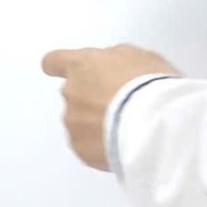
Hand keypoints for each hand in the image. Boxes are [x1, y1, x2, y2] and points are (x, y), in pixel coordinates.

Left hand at [40, 46, 179, 170]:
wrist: (153, 124)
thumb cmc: (148, 86)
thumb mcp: (139, 57)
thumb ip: (116, 58)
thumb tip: (113, 66)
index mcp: (80, 65)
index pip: (53, 61)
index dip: (58, 66)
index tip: (60, 69)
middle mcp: (70, 93)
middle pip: (73, 94)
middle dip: (91, 99)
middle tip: (119, 105)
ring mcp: (73, 123)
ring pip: (80, 122)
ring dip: (96, 124)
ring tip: (126, 128)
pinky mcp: (80, 149)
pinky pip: (87, 146)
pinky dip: (101, 146)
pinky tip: (123, 143)